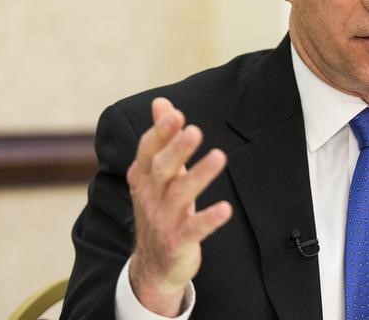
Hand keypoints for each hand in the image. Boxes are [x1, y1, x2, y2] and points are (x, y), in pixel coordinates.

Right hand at [126, 97, 232, 315]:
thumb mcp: (157, 174)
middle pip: (162, 168)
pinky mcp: (178, 242)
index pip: (148, 151)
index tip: (176, 115)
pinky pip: (194, 229)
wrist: (153, 265)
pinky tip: (225, 208)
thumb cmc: (160, 208)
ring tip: (219, 157)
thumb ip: (161, 137)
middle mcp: (150, 196)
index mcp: (144, 178)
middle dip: (177, 149)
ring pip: (180, 194)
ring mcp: (163, 220)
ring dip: (199, 175)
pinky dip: (209, 219)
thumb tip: (162, 103)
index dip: (161, 132)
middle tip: (195, 131)